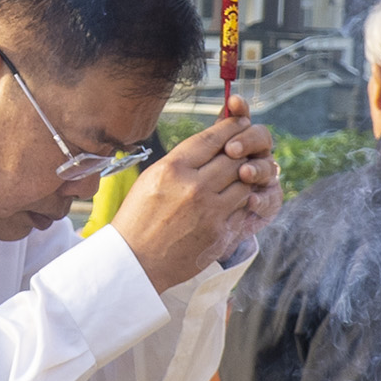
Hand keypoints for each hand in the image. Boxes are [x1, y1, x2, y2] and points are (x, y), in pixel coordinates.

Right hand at [114, 96, 283, 290]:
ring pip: (244, 182)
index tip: (240, 120)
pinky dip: (242, 202)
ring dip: (245, 177)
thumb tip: (211, 142)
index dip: (231, 126)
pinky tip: (234, 200)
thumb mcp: (151, 178)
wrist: (135, 261)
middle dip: (242, 151)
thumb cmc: (139, 217)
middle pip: (234, 158)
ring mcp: (210, 211)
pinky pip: (242, 208)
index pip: (212, 138)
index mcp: (173, 169)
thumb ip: (182, 160)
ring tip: (239, 176)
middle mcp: (194, 187)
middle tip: (245, 149)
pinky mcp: (220, 232)